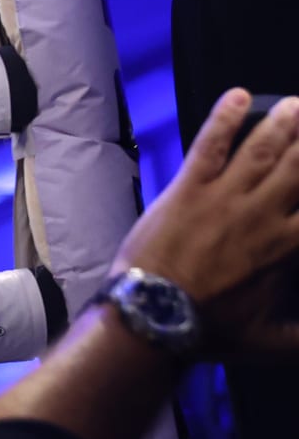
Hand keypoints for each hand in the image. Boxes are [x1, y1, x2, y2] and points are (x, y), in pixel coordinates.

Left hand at [113, 88, 298, 357]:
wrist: (154, 316)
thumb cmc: (212, 330)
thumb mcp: (274, 342)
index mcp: (288, 249)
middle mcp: (263, 216)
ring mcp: (224, 197)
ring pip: (262, 151)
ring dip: (284, 123)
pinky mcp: (188, 187)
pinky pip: (209, 145)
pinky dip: (224, 118)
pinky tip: (238, 95)